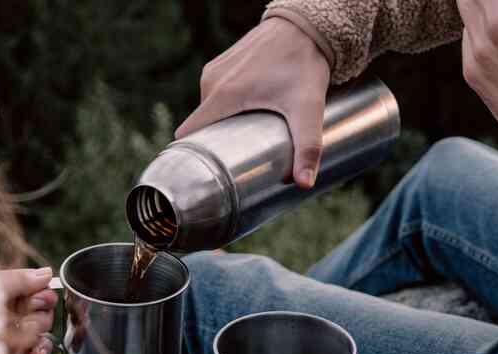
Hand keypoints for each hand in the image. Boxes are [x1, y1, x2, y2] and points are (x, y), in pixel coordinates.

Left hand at [0, 267, 57, 353]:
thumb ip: (21, 279)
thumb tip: (47, 273)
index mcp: (12, 293)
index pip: (42, 294)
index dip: (44, 298)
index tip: (37, 299)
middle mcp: (15, 314)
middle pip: (46, 317)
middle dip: (38, 318)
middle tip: (21, 318)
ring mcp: (14, 338)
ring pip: (44, 338)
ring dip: (39, 338)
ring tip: (26, 338)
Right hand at [175, 17, 330, 188]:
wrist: (306, 26)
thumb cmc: (304, 65)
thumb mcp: (308, 108)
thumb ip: (308, 146)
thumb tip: (304, 183)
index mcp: (223, 95)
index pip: (188, 133)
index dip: (192, 155)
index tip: (203, 172)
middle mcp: (212, 81)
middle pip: (201, 125)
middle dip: (216, 143)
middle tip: (238, 157)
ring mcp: (214, 70)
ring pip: (208, 110)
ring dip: (221, 124)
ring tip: (244, 136)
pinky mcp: (221, 64)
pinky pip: (214, 94)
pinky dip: (225, 107)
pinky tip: (244, 114)